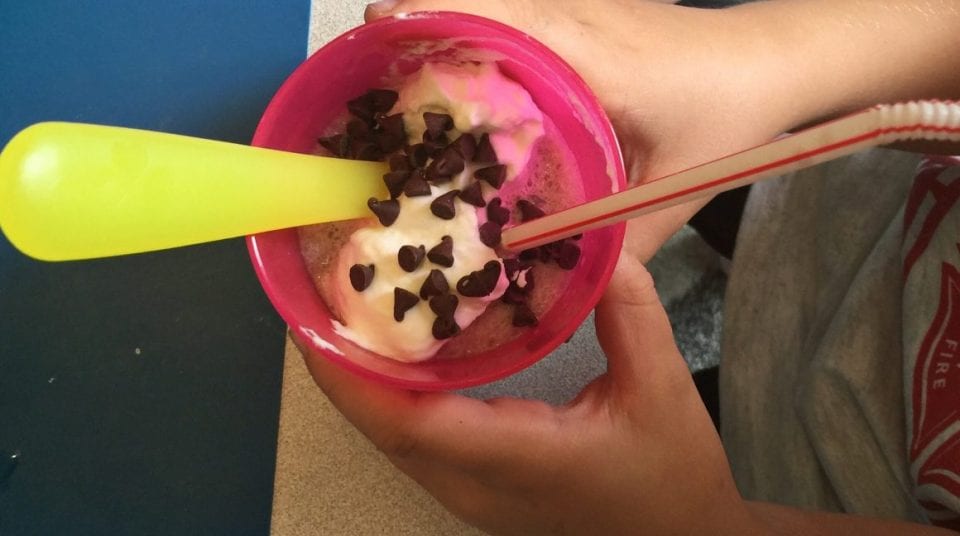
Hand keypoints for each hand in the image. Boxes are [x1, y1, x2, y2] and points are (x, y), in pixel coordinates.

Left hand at [293, 254, 757, 534]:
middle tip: (319, 289)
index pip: (412, 423)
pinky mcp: (470, 483)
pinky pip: (412, 433)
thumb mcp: (663, 388)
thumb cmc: (672, 474)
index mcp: (519, 460)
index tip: (319, 317)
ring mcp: (467, 490)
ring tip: (340, 305)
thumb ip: (628, 311)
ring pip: (389, 434)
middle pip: (382, 428)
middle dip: (337, 362)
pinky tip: (388, 343)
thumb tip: (592, 236)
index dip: (354, 374)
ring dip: (355, 375)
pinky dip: (386, 389)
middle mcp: (475, 484)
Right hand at [366, 0, 810, 261]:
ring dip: (441, 27)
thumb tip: (555, 290)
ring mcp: (576, 6)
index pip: (492, 15)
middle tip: (374, 83)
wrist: (774, 61)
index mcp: (588, 55)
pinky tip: (462, 77)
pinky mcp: (581, 12)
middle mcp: (572, 16)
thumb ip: (615, 245)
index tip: (374, 38)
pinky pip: (512, 14)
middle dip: (414, 27)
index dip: (427, 17)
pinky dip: (475, 33)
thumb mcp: (672, 192)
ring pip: (488, 1)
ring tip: (403, 80)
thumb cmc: (729, 119)